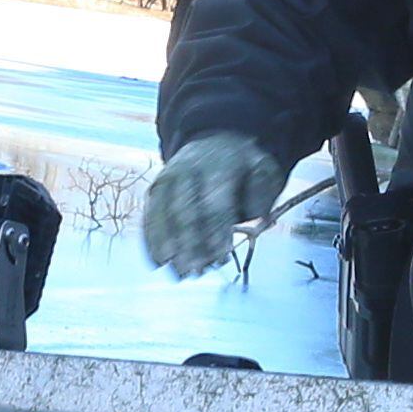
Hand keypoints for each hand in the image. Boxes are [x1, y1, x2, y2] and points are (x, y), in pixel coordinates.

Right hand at [143, 132, 292, 276]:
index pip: (214, 202)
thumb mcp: (263, 168)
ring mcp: (167, 178)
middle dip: (189, 244)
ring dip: (168, 246)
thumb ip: (263, 192)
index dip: (216, 231)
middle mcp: (187, 170)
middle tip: (195, 271)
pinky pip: (149, 215)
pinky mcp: (155, 189)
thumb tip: (257, 216)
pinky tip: (157, 263)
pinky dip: (151, 240)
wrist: (215, 137)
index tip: (220, 257)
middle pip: (184, 211)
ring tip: (177, 273)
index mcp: (218, 166)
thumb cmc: (243, 165)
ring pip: (162, 214)